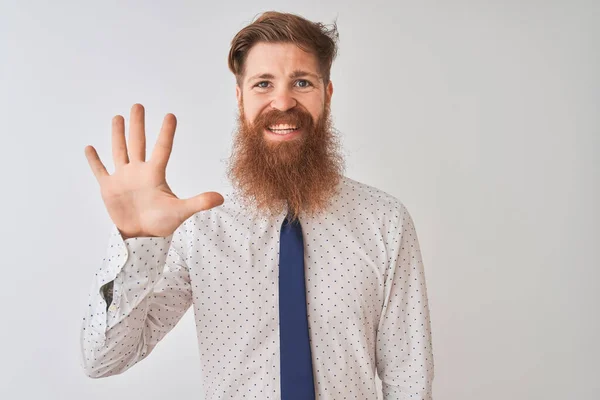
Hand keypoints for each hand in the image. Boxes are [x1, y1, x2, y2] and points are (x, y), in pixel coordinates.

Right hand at [84, 103, 223, 238]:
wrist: (142, 238)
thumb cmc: (162, 223)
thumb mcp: (181, 211)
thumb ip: (199, 203)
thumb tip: (221, 198)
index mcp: (155, 174)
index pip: (162, 149)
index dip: (166, 133)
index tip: (171, 115)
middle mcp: (138, 171)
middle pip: (137, 143)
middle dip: (137, 124)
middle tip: (138, 105)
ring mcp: (123, 178)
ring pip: (119, 151)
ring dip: (118, 134)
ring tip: (118, 117)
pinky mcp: (109, 188)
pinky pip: (100, 171)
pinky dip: (94, 161)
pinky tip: (90, 148)